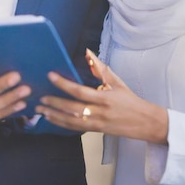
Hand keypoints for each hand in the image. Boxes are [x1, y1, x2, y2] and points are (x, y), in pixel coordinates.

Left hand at [35, 49, 167, 144]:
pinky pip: (75, 128)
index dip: (64, 84)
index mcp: (105, 98)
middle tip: (40, 97)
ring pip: (71, 121)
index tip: (51, 76)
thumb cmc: (130, 100)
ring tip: (41, 109)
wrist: (144, 122)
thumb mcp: (117, 81)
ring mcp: (97, 124)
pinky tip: (52, 119)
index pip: (80, 91)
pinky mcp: (96, 131)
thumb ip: (100, 68)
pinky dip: (62, 124)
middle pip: (72, 108)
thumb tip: (88, 53)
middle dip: (54, 103)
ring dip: (54, 115)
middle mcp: (99, 112)